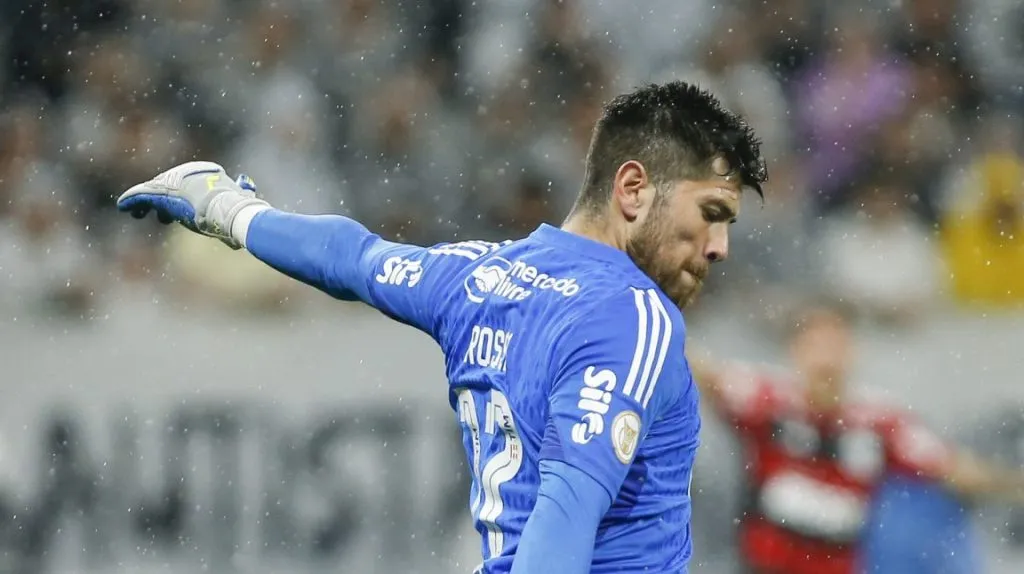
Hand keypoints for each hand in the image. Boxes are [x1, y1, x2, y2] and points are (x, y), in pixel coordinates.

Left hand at [116, 161, 267, 248]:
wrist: (228, 211)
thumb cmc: (239, 210)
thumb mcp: (243, 198)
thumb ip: (243, 190)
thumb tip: (247, 183)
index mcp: (208, 172)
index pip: (190, 184)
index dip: (183, 198)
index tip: (180, 213)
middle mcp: (189, 173)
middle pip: (170, 186)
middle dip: (162, 202)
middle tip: (158, 217)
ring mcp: (174, 181)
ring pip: (154, 191)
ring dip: (143, 203)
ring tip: (135, 213)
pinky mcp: (160, 191)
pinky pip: (140, 195)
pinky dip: (131, 200)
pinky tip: (122, 206)